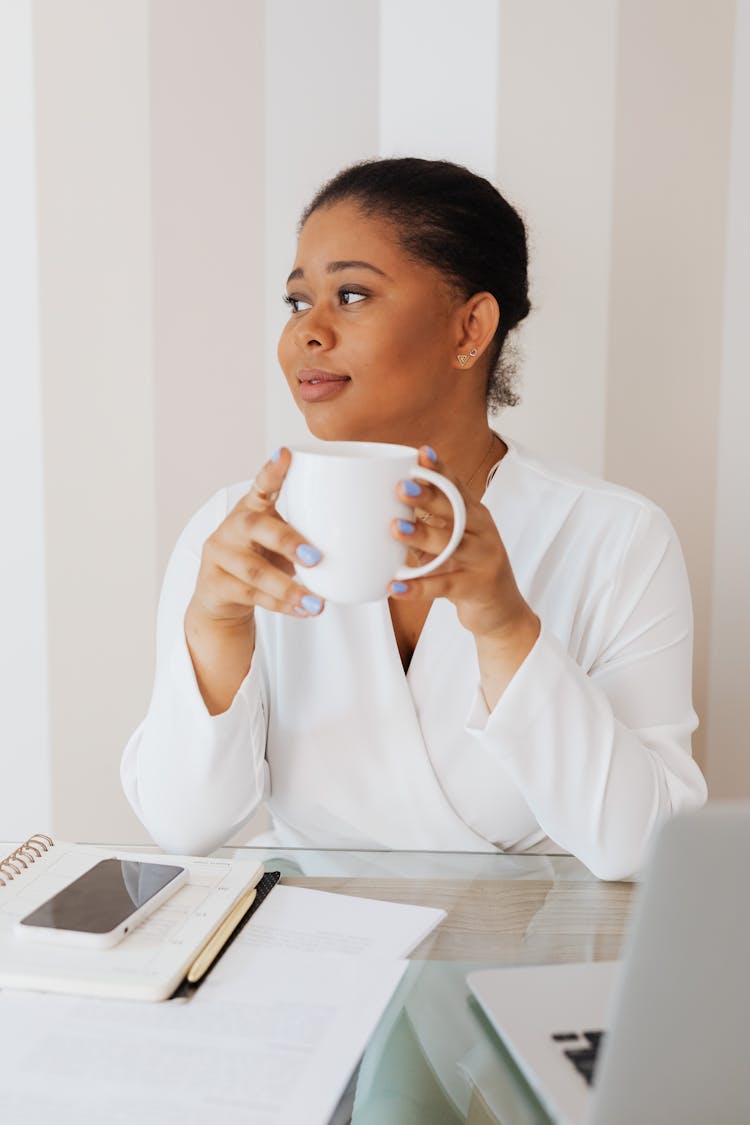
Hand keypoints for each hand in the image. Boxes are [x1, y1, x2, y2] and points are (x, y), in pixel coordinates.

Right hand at [189, 447, 324, 627]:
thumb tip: (366, 537)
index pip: (261, 484)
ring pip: (254, 571)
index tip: (287, 453)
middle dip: (287, 541)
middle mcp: (232, 526)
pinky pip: (251, 596)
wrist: (221, 596)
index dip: (273, 470)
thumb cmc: (263, 558)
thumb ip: (307, 533)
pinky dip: (281, 606)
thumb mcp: (280, 540)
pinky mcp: (214, 584)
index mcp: (252, 508)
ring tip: (317, 603)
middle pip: (256, 528)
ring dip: (289, 588)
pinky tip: (303, 610)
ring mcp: (219, 555)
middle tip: (316, 558)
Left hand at [388, 446, 537, 644]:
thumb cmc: (468, 571)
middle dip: (428, 496)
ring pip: (451, 545)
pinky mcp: (477, 588)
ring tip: (395, 528)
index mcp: (476, 517)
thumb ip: (428, 526)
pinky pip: (444, 585)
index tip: (421, 453)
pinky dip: (419, 587)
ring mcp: (483, 560)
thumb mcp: (453, 543)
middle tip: (400, 487)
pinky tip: (396, 586)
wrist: (502, 612)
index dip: (440, 470)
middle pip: (456, 511)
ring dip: (422, 535)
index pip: (458, 488)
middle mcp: (483, 533)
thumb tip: (384, 509)